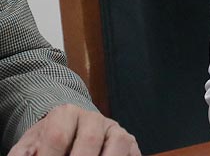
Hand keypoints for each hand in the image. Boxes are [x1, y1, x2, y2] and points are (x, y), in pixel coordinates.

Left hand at [9, 104, 138, 155]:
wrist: (70, 131)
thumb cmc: (47, 142)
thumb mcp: (30, 145)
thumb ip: (23, 153)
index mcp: (66, 113)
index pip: (57, 136)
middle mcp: (94, 118)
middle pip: (89, 140)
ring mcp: (114, 129)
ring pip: (119, 142)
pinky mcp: (130, 142)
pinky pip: (132, 151)